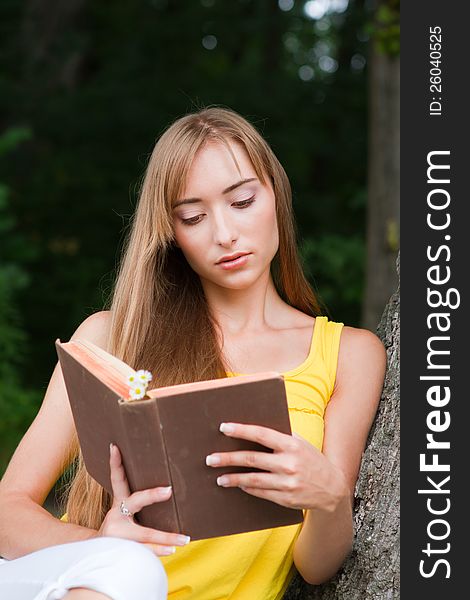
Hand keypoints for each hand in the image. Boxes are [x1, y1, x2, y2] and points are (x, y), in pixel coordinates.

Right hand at [98, 443, 190, 555]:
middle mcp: (116, 516)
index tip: (115, 447)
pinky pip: (143, 551)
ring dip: (165, 537)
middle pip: (136, 502)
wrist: (95, 554)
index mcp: (118, 503)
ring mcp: (118, 535)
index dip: (115, 463)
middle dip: (152, 495)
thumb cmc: (119, 528)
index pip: (116, 479)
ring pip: (144, 534)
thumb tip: (166, 485)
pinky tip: (171, 551)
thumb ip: (137, 501)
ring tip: (183, 539)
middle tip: (168, 490)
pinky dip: (158, 551)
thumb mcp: (123, 512)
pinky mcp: (121, 550)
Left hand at [206, 423, 348, 512]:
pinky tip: (237, 485)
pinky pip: (260, 493)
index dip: (241, 430)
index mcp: (291, 444)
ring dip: (233, 478)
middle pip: (251, 459)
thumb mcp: (300, 443)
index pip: (261, 434)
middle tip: (211, 458)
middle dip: (228, 458)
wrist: (333, 488)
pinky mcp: (285, 498)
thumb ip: (280, 435)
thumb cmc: (311, 459)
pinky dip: (246, 488)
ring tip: (219, 477)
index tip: (224, 428)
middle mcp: (289, 463)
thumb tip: (251, 429)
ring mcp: (287, 483)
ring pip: (252, 480)